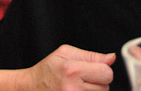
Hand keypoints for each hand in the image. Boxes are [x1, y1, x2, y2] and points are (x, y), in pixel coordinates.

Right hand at [0, 45, 114, 90]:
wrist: (29, 88)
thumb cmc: (47, 70)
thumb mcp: (65, 53)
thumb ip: (91, 56)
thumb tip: (111, 58)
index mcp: (72, 70)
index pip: (107, 73)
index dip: (102, 70)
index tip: (94, 70)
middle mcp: (72, 89)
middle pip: (105, 88)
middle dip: (98, 83)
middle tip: (83, 80)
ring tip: (79, 88)